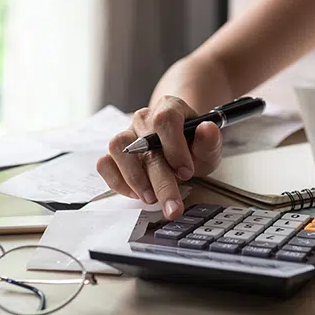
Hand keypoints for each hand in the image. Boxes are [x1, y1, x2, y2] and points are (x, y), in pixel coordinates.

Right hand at [95, 96, 222, 219]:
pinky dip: (117, 181)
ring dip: (135, 178)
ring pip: (118, 148)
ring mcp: (126, 134)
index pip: (165, 119)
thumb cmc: (191, 147)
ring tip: (150, 198)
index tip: (186, 172)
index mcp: (169, 108)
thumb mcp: (207, 148)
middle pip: (144, 143)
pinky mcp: (113, 153)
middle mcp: (144, 119)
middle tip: (172, 206)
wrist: (178, 150)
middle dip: (161, 181)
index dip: (175, 147)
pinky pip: (105, 163)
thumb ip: (209, 141)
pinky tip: (135, 193)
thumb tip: (206, 129)